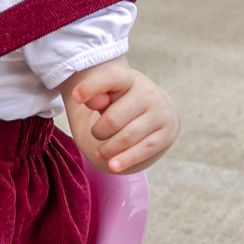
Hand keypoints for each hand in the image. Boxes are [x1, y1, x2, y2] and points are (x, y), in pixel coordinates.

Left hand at [66, 60, 179, 174]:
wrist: (157, 112)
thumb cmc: (122, 104)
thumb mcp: (107, 96)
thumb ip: (96, 96)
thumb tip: (95, 101)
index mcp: (129, 79)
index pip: (111, 78)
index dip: (92, 87)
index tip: (75, 97)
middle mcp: (148, 93)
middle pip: (112, 120)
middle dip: (98, 132)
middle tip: (96, 134)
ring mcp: (160, 113)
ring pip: (126, 138)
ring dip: (107, 149)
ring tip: (100, 153)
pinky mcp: (167, 134)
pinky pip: (143, 151)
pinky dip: (125, 160)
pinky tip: (113, 166)